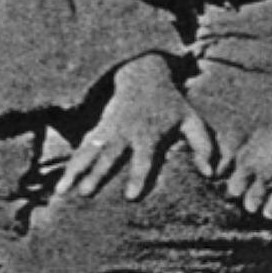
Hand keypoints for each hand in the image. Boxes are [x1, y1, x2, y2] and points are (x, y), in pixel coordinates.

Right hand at [59, 55, 218, 201]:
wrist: (143, 75)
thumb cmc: (171, 105)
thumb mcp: (192, 120)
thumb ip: (203, 146)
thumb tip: (211, 173)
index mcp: (149, 134)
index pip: (143, 158)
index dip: (137, 176)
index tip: (129, 196)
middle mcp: (125, 133)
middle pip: (109, 156)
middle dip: (97, 174)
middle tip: (86, 193)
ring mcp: (108, 131)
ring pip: (89, 153)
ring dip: (75, 172)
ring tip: (62, 192)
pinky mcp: (98, 131)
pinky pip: (81, 150)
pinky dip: (70, 166)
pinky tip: (60, 185)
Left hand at [218, 84, 271, 226]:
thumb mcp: (259, 135)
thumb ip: (242, 153)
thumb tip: (225, 169)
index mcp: (248, 159)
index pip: (233, 189)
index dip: (240, 189)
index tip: (248, 186)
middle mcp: (263, 174)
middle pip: (250, 204)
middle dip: (255, 202)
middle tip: (263, 197)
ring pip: (269, 213)